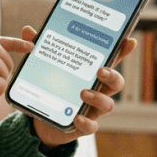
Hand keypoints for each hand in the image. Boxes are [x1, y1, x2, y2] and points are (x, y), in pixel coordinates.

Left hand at [18, 25, 136, 148]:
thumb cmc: (52, 88)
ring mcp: (93, 109)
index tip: (129, 41)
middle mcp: (97, 91)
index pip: (110, 61)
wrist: (43, 120)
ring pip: (107, 104)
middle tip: (100, 71)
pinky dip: (86, 122)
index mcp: (91, 74)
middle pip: (116, 83)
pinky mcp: (83, 126)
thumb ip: (40, 50)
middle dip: (112, 75)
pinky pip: (91, 126)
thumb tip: (28, 30)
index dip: (122, 51)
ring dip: (98, 98)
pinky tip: (76, 118)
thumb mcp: (44, 68)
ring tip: (83, 93)